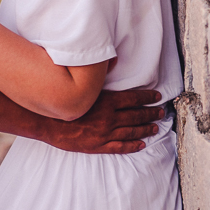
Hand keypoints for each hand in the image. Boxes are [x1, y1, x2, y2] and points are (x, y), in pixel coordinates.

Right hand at [41, 88, 166, 153]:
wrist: (48, 123)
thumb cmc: (64, 102)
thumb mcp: (83, 86)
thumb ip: (99, 77)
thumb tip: (113, 62)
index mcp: (107, 102)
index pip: (133, 99)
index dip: (147, 98)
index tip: (157, 97)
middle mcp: (109, 118)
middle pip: (136, 116)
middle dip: (150, 114)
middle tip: (161, 113)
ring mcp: (104, 134)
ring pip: (131, 132)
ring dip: (145, 129)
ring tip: (155, 128)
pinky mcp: (98, 146)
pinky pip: (120, 147)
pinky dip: (132, 146)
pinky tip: (141, 144)